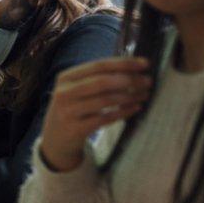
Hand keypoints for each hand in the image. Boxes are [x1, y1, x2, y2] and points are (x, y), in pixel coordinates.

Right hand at [40, 57, 151, 171]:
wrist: (55, 138)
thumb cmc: (73, 108)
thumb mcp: (76, 89)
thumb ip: (97, 78)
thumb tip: (133, 68)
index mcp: (65, 77)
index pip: (99, 66)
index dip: (124, 64)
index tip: (145, 64)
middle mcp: (64, 93)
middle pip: (103, 82)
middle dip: (129, 80)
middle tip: (148, 81)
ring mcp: (68, 112)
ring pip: (106, 100)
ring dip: (130, 96)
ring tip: (144, 94)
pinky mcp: (76, 129)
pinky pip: (106, 118)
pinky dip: (124, 112)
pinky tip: (136, 107)